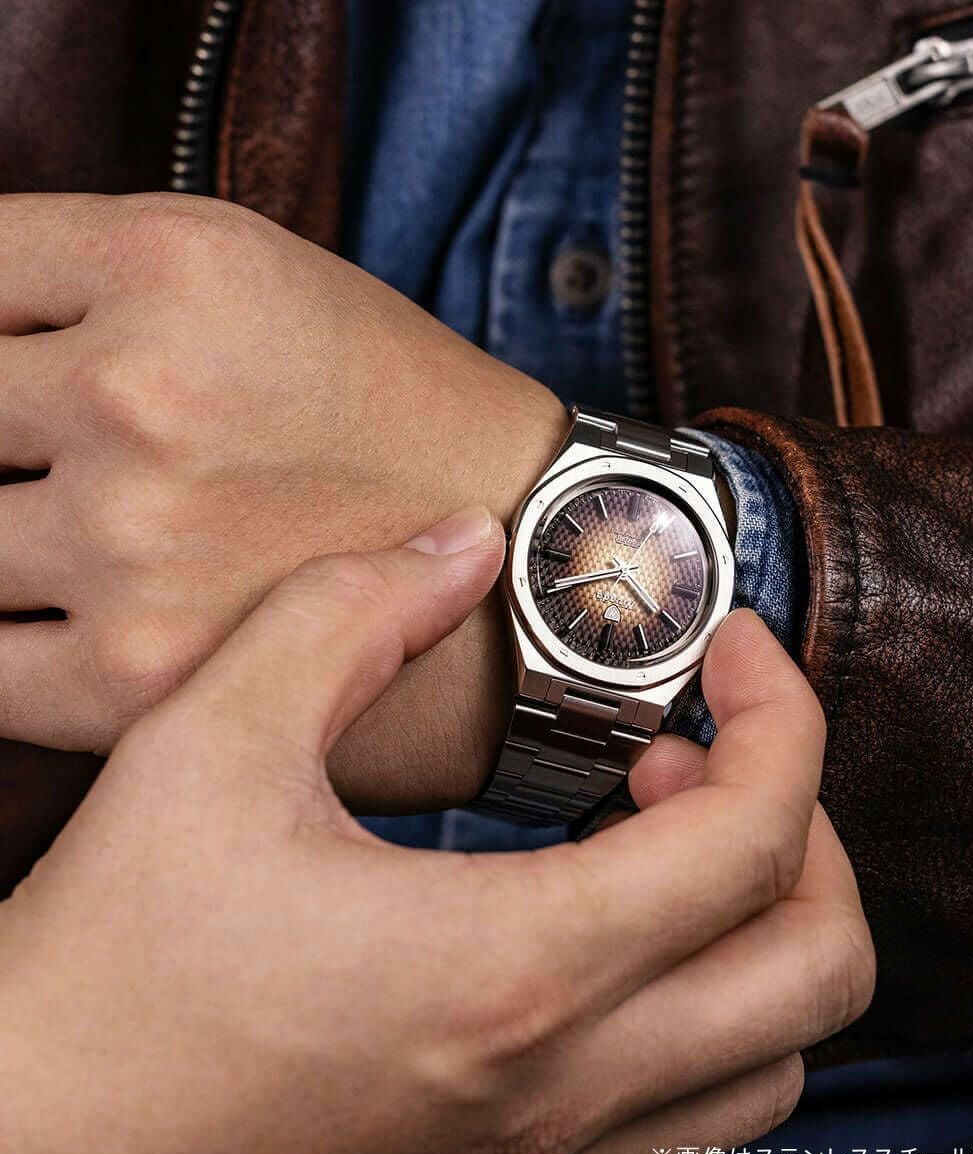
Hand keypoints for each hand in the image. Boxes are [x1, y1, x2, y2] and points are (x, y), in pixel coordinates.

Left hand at [0, 192, 568, 809]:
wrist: (528, 554)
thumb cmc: (397, 414)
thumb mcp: (259, 277)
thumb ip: (82, 283)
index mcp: (174, 263)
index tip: (32, 376)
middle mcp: (143, 395)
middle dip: (14, 440)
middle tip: (113, 471)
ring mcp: (131, 543)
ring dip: (18, 538)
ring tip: (131, 541)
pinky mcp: (132, 677)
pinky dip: (15, 642)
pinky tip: (93, 623)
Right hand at [0, 521, 873, 1153]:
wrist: (34, 1152)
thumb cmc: (107, 969)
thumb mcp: (207, 745)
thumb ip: (347, 616)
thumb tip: (458, 547)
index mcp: (512, 969)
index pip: (756, 838)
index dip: (779, 714)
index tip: (733, 651)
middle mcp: (560, 1085)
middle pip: (819, 964)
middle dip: (802, 824)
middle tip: (695, 751)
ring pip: (776, 1056)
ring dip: (759, 923)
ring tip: (651, 835)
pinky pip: (694, 1109)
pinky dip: (705, 1001)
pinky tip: (602, 927)